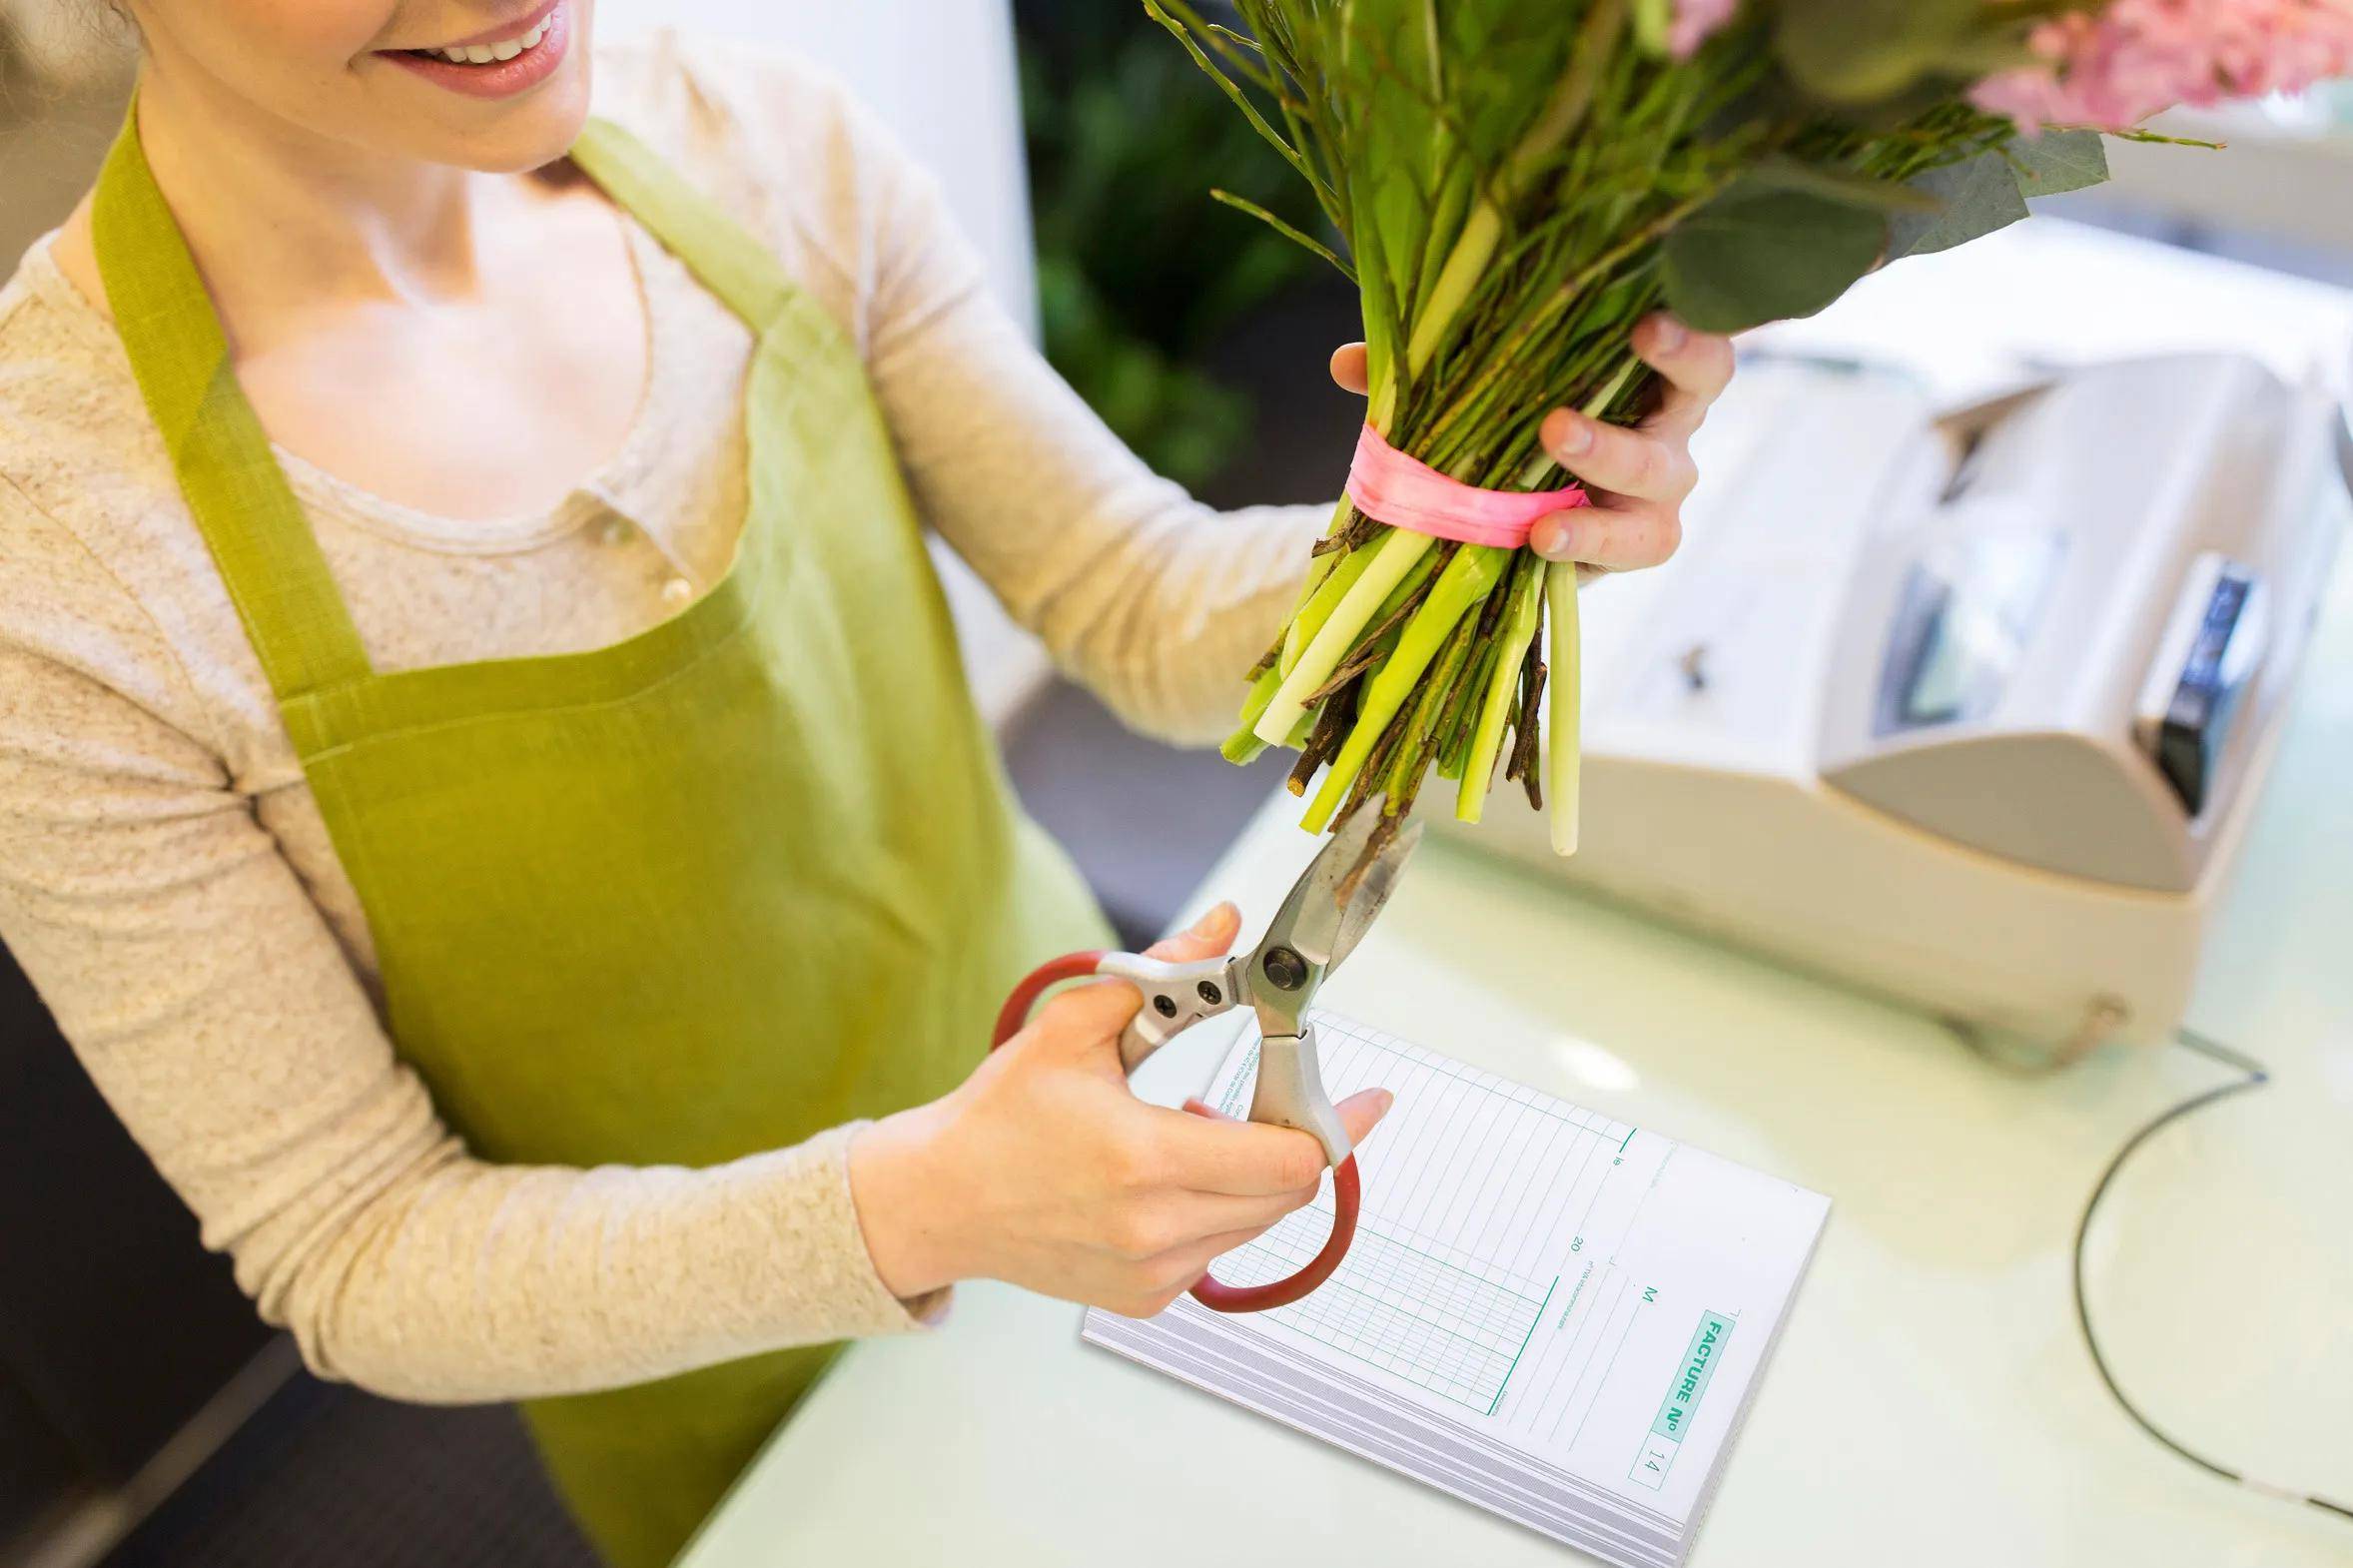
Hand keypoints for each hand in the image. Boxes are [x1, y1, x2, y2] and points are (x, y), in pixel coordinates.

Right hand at [848, 904, 1393, 1317]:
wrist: (941, 1200)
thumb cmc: (1001, 1113)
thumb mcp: (1074, 1027)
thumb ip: (1163, 975)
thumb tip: (1223, 924)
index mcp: (1142, 1159)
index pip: (1289, 1161)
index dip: (1338, 1126)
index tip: (1370, 1100)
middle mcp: (1155, 1229)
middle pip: (1288, 1192)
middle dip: (1294, 1138)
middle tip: (1272, 1097)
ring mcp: (1153, 1273)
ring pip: (1257, 1221)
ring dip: (1251, 1174)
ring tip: (1190, 1129)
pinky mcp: (1146, 1298)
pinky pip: (1219, 1249)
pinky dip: (1216, 1209)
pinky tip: (1164, 1176)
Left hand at [1329, 311, 1734, 572]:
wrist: (1514, 513)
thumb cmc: (1509, 426)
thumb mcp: (1470, 391)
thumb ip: (1420, 374)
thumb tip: (1348, 362)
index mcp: (1642, 356)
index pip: (1689, 321)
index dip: (1686, 325)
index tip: (1644, 318)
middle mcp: (1669, 415)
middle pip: (1699, 388)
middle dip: (1649, 385)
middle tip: (1561, 418)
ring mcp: (1661, 486)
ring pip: (1662, 478)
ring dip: (1604, 475)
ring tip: (1542, 502)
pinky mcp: (1638, 542)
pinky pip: (1631, 546)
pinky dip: (1586, 542)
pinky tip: (1539, 538)